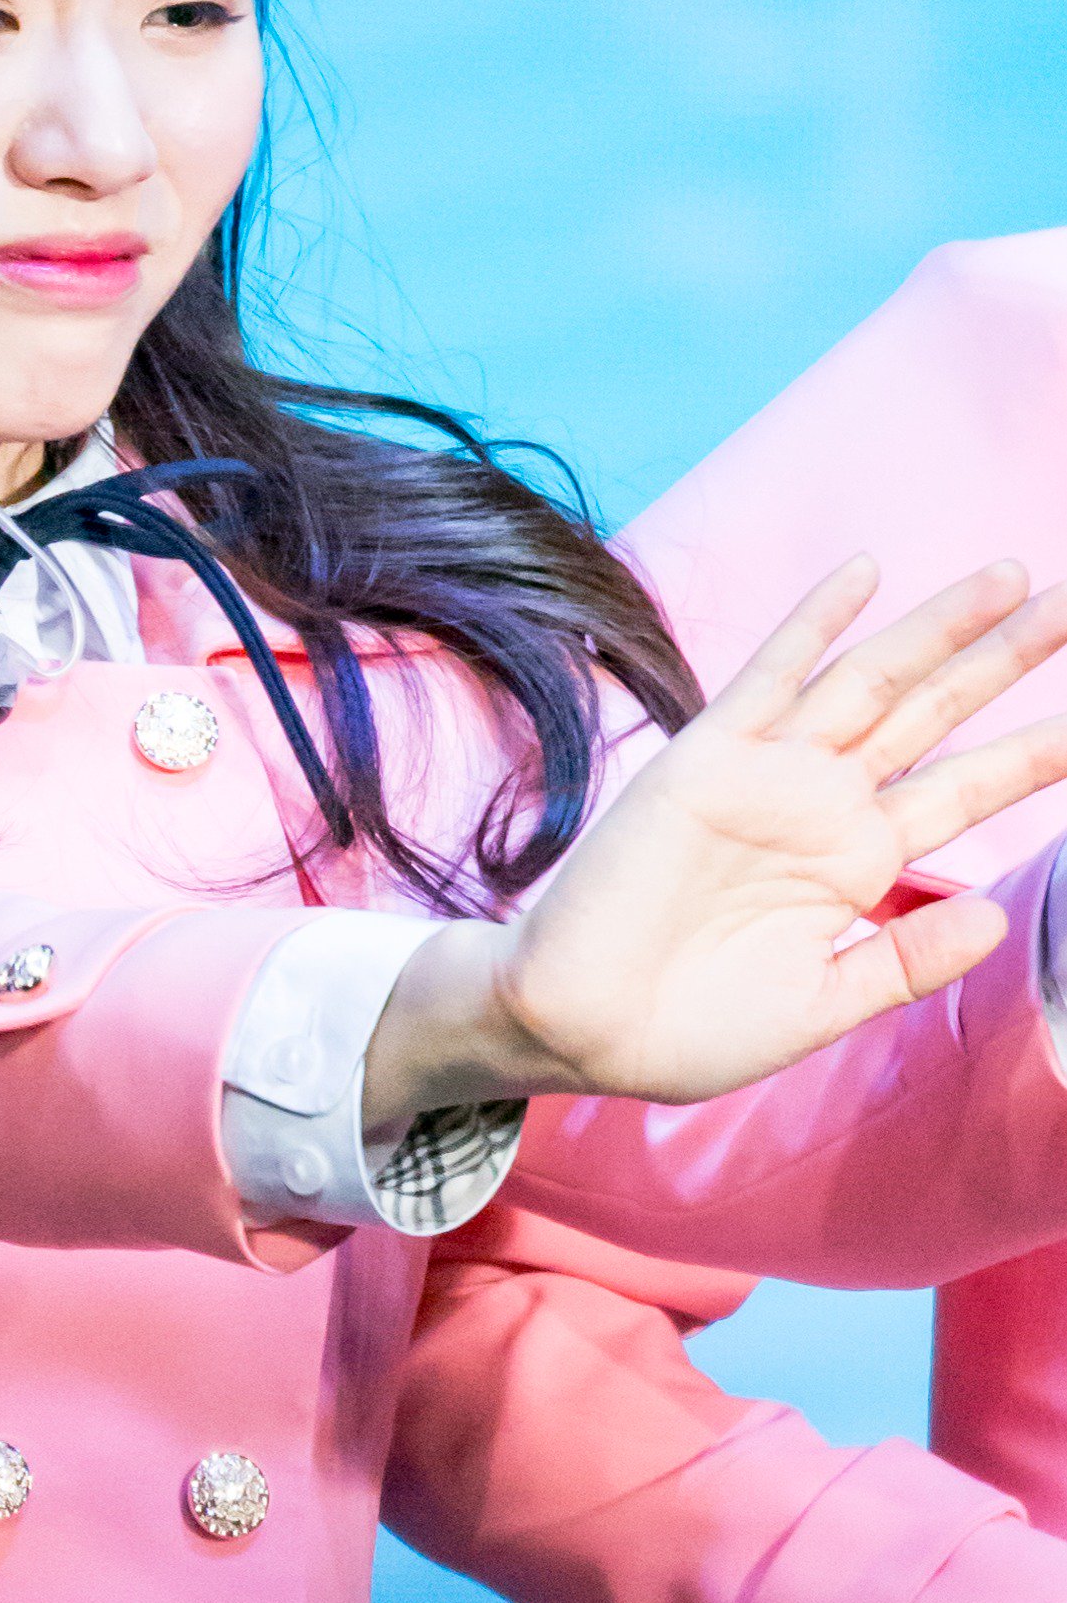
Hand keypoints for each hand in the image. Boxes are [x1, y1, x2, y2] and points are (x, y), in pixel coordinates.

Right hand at [363, 557, 1066, 1119]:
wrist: (581, 1027)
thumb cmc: (690, 1029)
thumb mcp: (821, 1006)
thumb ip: (906, 960)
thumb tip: (999, 916)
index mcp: (859, 863)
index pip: (969, 791)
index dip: (1037, 753)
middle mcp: (825, 805)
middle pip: (935, 715)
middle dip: (1006, 661)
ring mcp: (770, 774)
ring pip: (872, 682)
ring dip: (938, 630)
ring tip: (1013, 579)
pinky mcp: (706, 759)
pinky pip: (770, 676)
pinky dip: (815, 623)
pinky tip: (865, 573)